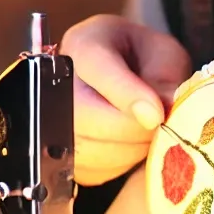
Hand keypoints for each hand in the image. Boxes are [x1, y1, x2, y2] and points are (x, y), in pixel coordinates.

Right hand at [62, 15, 191, 185]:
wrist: (128, 71)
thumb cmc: (147, 58)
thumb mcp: (165, 55)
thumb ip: (164, 79)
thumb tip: (158, 115)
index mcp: (84, 43)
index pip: (95, 66)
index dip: (126, 95)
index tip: (156, 115)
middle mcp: (55, 79)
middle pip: (82, 115)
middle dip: (130, 129)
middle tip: (159, 126)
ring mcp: (49, 118)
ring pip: (83, 148)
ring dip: (127, 151)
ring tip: (149, 135)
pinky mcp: (57, 154)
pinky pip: (89, 170)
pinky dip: (119, 167)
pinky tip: (133, 148)